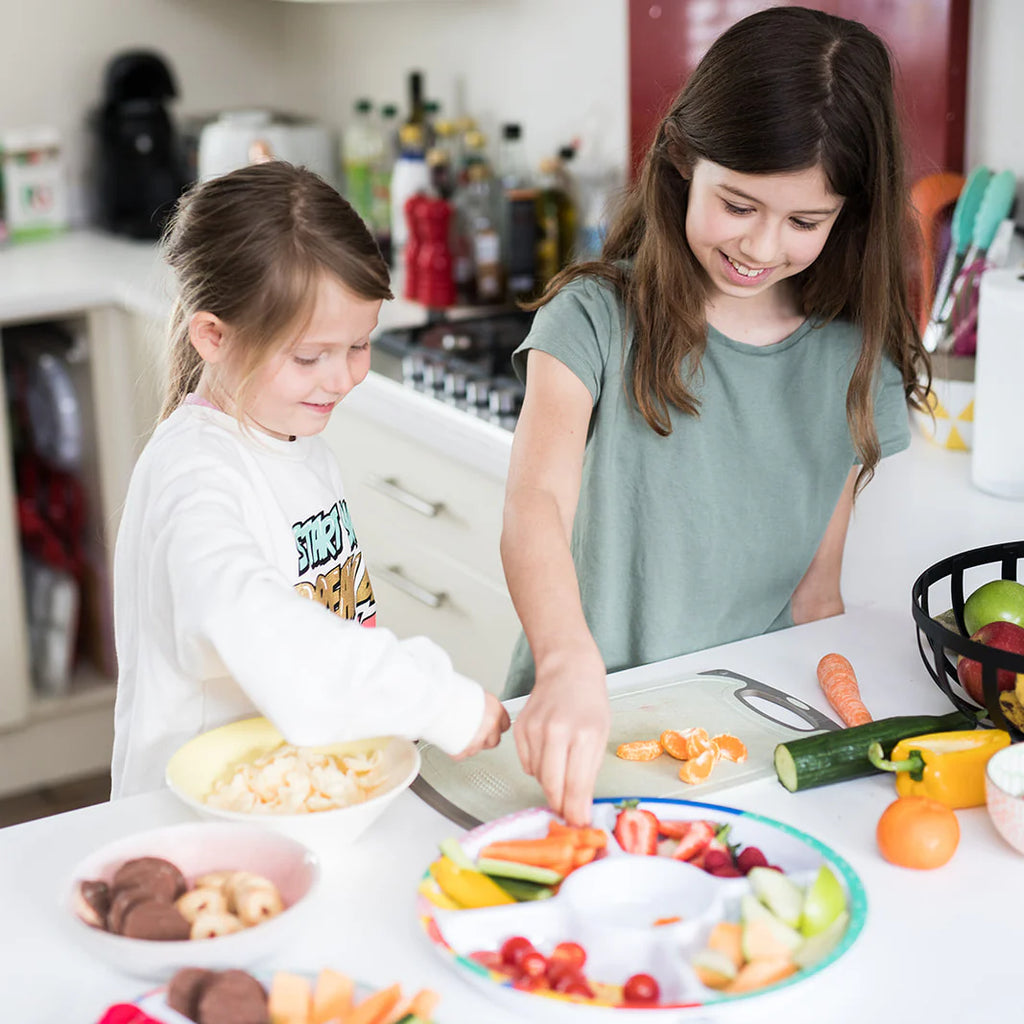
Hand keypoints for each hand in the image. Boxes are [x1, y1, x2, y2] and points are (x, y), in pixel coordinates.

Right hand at [453, 692, 510, 759]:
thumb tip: (484, 713)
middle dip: (485, 738)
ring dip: (471, 743)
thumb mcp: (475, 695)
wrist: (436, 701)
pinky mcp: (463, 751)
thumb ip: (484, 708)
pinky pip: (462, 753)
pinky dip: (456, 748)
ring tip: (458, 730)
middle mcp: (490, 726)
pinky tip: (450, 737)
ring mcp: (478, 740)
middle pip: (494, 740)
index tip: (491, 727)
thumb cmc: (452, 694)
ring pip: (478, 748)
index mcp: (495, 710)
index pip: (505, 725)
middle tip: (472, 731)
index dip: (496, 726)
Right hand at [512, 642, 609, 825]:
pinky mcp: (520, 729)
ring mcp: (534, 729)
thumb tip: (579, 807)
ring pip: (538, 776)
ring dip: (550, 783)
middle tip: (568, 813)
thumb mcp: (600, 736)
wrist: (568, 670)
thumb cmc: (589, 702)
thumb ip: (589, 773)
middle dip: (560, 805)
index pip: (577, 784)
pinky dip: (538, 767)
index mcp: (584, 734)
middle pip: (552, 785)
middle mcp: (556, 731)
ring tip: (562, 766)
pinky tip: (549, 752)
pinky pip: (526, 764)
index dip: (576, 810)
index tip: (578, 824)